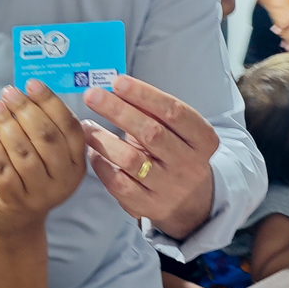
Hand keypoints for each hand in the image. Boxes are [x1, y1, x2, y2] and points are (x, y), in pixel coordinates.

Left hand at [0, 80, 87, 235]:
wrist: (18, 220)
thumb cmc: (34, 177)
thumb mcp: (51, 158)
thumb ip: (49, 129)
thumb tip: (29, 91)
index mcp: (77, 163)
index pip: (68, 127)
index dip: (50, 102)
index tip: (31, 83)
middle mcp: (63, 179)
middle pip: (46, 137)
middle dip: (25, 110)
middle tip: (9, 92)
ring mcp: (39, 192)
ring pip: (22, 151)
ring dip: (6, 124)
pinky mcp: (14, 199)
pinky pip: (1, 166)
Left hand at [81, 75, 220, 238]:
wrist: (192, 204)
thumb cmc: (176, 155)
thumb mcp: (178, 134)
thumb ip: (154, 114)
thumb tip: (115, 88)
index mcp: (202, 139)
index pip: (174, 111)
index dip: (145, 94)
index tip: (118, 82)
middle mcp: (189, 163)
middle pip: (151, 132)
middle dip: (118, 110)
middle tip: (92, 95)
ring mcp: (169, 187)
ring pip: (131, 159)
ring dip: (103, 139)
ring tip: (86, 126)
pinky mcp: (149, 206)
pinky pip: (119, 183)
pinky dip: (102, 165)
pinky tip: (92, 153)